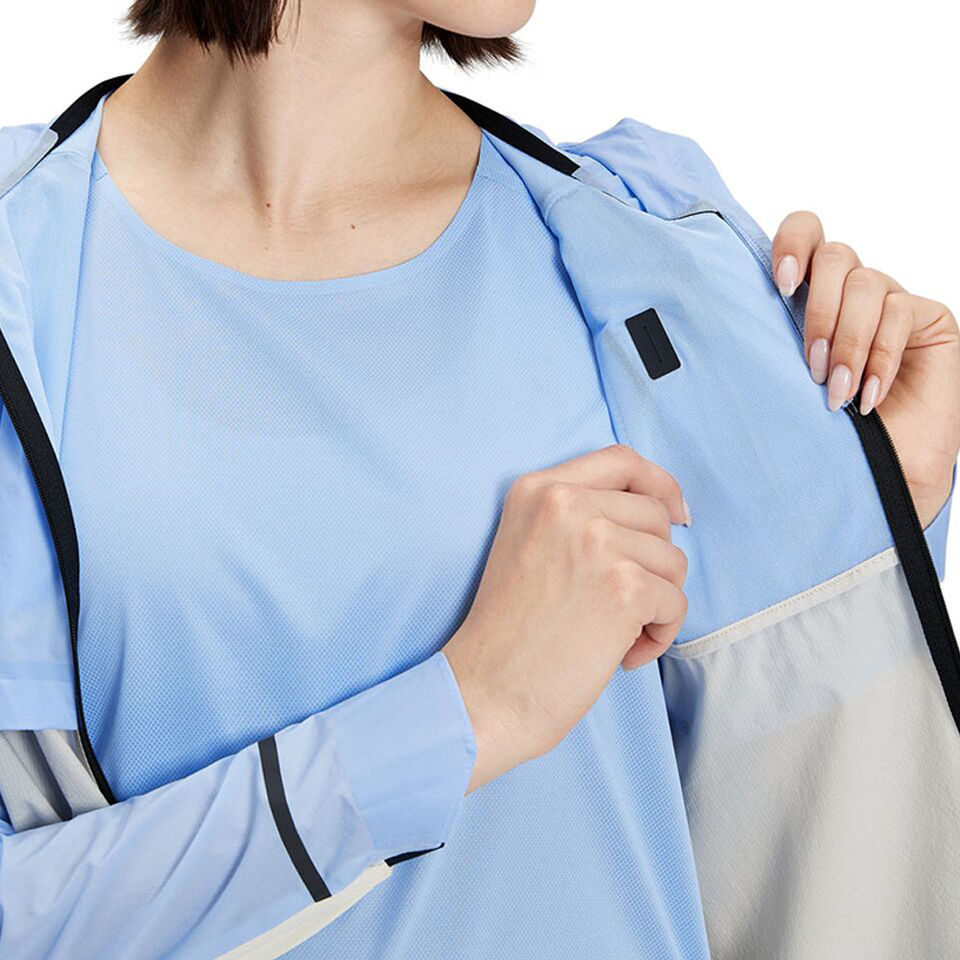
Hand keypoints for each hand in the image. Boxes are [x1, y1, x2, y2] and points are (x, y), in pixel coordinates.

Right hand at [443, 445, 689, 792]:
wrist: (486, 691)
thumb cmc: (509, 632)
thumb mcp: (527, 544)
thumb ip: (578, 516)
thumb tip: (664, 514)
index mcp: (537, 489)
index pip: (622, 460)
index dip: (660, 485)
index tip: (677, 514)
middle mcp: (565, 503)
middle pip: (655, 515)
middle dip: (653, 563)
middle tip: (620, 606)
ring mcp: (596, 541)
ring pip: (672, 560)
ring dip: (656, 603)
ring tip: (615, 635)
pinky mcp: (624, 586)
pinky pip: (676, 603)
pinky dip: (660, 634)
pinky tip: (623, 656)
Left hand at [772, 212, 959, 526]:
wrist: (880, 479)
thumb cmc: (828, 434)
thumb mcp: (784, 386)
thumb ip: (766, 346)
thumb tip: (713, 326)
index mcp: (809, 296)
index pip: (804, 233)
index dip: (792, 244)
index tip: (780, 283)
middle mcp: (850, 292)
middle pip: (834, 255)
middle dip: (817, 311)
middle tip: (810, 365)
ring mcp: (890, 303)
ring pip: (866, 283)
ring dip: (847, 342)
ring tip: (835, 392)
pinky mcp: (928, 320)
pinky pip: (901, 312)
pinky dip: (879, 357)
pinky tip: (868, 398)